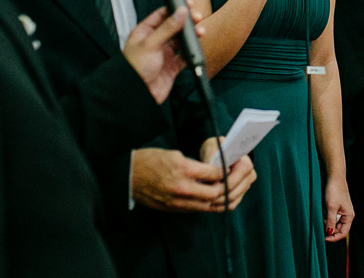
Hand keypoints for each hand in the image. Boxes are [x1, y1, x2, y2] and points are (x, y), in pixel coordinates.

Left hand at [123, 7, 192, 102]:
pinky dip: (191, 52)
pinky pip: (184, 56)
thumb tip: (181, 12)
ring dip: (191, 36)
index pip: (161, 15)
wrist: (137, 94)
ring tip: (200, 31)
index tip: (188, 4)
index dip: (175, 8)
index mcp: (145, 32)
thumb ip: (167, 27)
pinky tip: (196, 47)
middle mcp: (155, 41)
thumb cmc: (135, 68)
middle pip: (174, 26)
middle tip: (197, 17)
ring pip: (181, 40)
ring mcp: (164, 53)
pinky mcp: (172, 66)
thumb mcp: (151, 43)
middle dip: (186, 21)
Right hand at [132, 147, 253, 212]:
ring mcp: (178, 202)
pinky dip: (211, 204)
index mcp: (183, 170)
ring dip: (224, 198)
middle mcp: (182, 189)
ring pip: (210, 205)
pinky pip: (199, 210)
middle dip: (230, 185)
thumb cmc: (150, 161)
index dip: (227, 170)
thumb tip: (214, 170)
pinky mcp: (175, 209)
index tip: (232, 165)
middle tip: (236, 177)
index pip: (215, 173)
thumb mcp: (175, 154)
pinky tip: (218, 197)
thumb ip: (195, 164)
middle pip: (216, 193)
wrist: (127, 176)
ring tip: (232, 188)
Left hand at [200, 138, 256, 211]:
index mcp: (245, 164)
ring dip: (216, 204)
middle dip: (216, 198)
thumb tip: (210, 182)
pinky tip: (207, 204)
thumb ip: (211, 163)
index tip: (202, 189)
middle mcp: (250, 175)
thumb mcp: (212, 150)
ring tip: (202, 201)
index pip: (231, 182)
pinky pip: (231, 205)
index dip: (217, 188)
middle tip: (199, 198)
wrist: (219, 151)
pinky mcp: (241, 193)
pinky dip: (220, 207)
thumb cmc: (215, 148)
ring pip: (232, 202)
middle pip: (232, 194)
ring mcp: (247, 185)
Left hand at [323, 176, 352, 241]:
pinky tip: (324, 210)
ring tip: (323, 215)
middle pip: (338, 229)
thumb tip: (329, 233)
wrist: (335, 178)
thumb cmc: (335, 191)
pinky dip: (327, 216)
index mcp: (349, 216)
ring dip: (327, 222)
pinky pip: (332, 217)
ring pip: (334, 223)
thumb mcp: (331, 207)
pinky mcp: (338, 208)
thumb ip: (331, 221)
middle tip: (321, 224)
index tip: (324, 238)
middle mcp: (347, 215)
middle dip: (329, 228)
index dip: (334, 237)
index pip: (343, 233)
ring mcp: (343, 212)